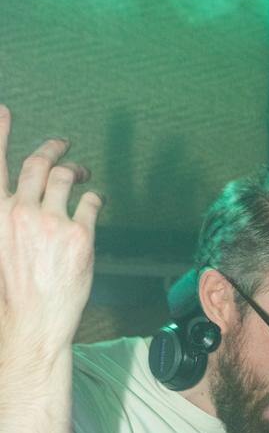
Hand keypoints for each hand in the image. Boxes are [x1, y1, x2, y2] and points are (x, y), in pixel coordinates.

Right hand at [0, 105, 101, 350]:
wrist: (34, 320)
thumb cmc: (16, 290)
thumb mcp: (2, 245)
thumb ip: (10, 216)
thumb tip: (23, 199)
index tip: (4, 111)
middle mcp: (20, 210)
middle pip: (38, 163)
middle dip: (52, 148)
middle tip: (62, 145)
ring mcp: (51, 221)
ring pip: (65, 177)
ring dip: (75, 170)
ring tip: (82, 174)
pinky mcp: (79, 234)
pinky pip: (91, 202)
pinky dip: (94, 197)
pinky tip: (96, 200)